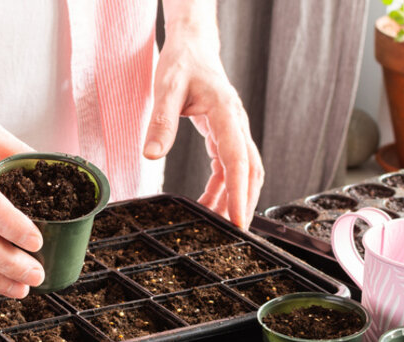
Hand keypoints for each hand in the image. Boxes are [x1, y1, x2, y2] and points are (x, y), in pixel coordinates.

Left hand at [143, 20, 264, 228]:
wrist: (193, 47)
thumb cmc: (182, 63)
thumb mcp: (167, 88)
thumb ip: (161, 122)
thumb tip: (152, 155)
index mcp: (227, 113)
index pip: (237, 160)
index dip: (239, 193)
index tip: (237, 220)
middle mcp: (237, 124)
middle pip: (250, 170)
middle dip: (245, 202)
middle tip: (235, 233)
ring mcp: (234, 130)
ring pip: (244, 171)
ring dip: (235, 197)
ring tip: (220, 223)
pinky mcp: (225, 134)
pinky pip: (229, 166)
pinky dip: (223, 187)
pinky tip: (209, 202)